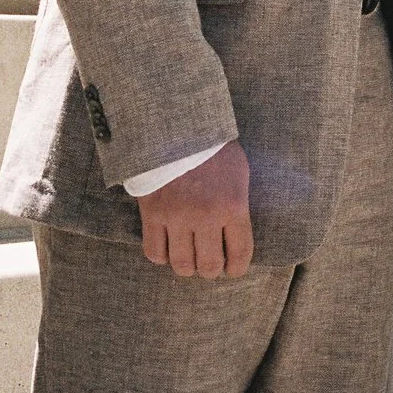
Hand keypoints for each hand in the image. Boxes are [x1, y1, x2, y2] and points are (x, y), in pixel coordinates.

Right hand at [136, 140, 252, 278]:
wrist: (179, 124)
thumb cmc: (213, 147)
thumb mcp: (239, 171)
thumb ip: (240, 203)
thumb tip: (239, 234)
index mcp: (233, 205)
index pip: (240, 254)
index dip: (236, 268)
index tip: (232, 268)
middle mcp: (205, 216)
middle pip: (209, 267)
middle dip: (211, 269)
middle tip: (209, 261)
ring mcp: (177, 216)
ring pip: (181, 265)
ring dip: (187, 265)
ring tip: (189, 255)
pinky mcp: (152, 213)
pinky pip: (154, 252)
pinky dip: (162, 255)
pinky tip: (168, 245)